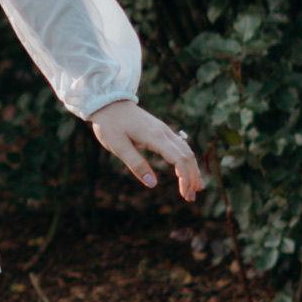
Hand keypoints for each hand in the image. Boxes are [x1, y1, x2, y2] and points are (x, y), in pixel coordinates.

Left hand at [89, 99, 203, 202]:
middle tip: (190, 198)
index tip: (184, 194)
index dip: (185, 178)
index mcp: (154, 136)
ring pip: (187, 151)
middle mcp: (164, 132)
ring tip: (194, 189)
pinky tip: (187, 172)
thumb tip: (153, 184)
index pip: (179, 159)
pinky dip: (187, 161)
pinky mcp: (161, 131)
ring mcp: (164, 130)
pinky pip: (181, 147)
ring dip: (192, 170)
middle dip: (192, 178)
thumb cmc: (110, 124)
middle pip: (187, 156)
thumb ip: (136, 164)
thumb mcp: (118, 146)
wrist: (108, 102)